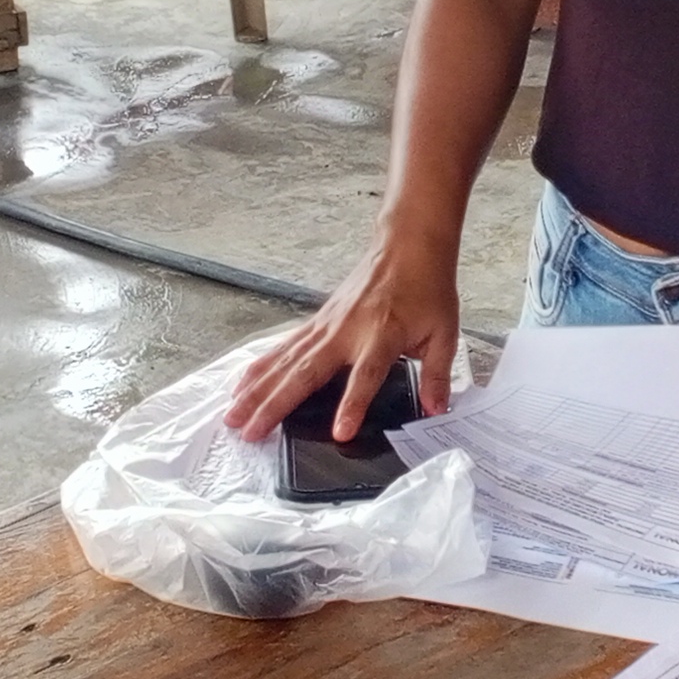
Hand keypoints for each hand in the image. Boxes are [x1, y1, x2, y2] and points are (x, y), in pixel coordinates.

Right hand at [227, 236, 467, 440]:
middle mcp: (346, 331)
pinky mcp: (317, 321)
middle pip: (306, 372)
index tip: (339, 432)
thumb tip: (438, 410)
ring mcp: (326, 325)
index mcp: (382, 336)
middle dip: (275, 404)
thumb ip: (439, 375)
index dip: (352, 404)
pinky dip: (261, 365)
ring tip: (232, 414)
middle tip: (249, 431)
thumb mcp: (446, 333)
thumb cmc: (427, 288)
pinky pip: (284, 347)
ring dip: (257, 389)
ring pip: (285, 362)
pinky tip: (241, 382)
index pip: (365, 376)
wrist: (407, 246)